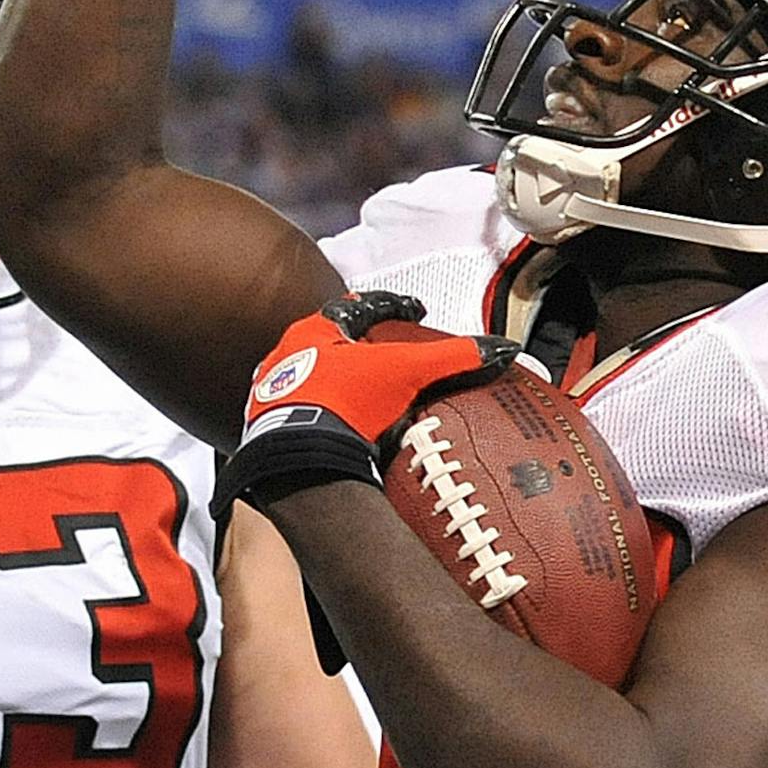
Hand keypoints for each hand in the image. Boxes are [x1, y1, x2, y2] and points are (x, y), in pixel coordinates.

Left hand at [215, 289, 519, 518]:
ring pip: (313, 372)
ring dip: (339, 375)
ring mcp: (274, 391)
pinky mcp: (268, 425)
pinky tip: (340, 420)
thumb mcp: (406, 374)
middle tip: (390, 351)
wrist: (299, 462)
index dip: (394, 305)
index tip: (415, 310)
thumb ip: (452, 357)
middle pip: (333, 338)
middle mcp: (287, 354)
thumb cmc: (345, 405)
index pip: (361, 305)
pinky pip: (300, 407)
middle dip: (362, 342)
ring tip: (369, 388)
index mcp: (315, 331)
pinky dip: (322, 408)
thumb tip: (499, 347)